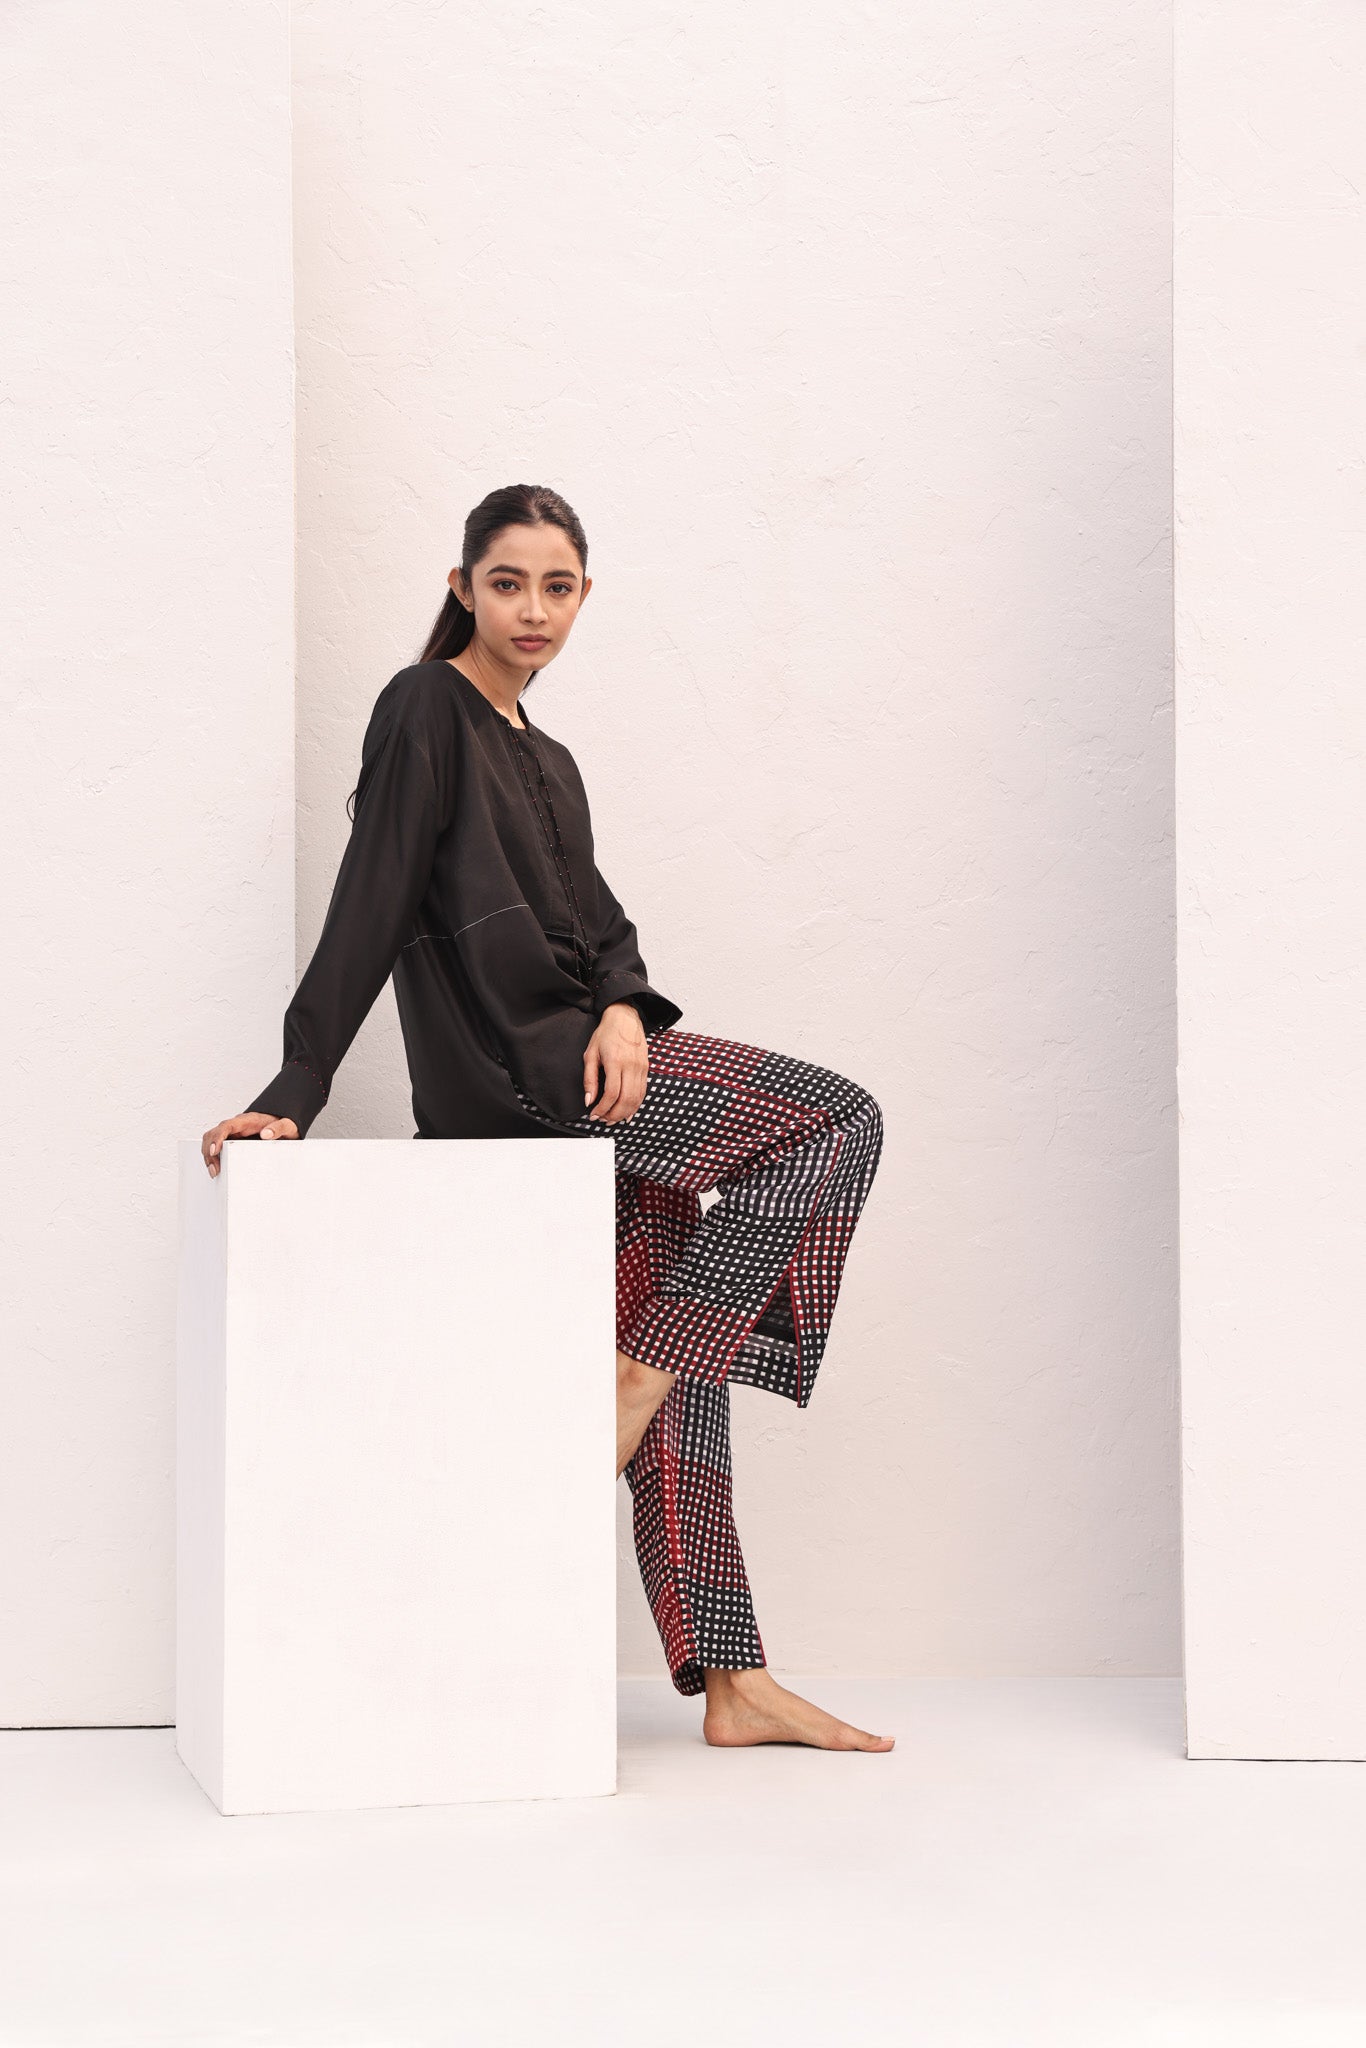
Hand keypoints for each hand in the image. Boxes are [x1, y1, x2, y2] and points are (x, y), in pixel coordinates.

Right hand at [201, 1111, 298, 1177]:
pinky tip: (216, 1167)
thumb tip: (266, 1134)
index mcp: (247, 1120)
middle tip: (214, 1169)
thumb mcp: (287, 1125)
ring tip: (214, 1171)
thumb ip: (278, 1128)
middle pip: (214, 1134)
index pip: (226, 1126)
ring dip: (209, 1155)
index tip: (215, 1151)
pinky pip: (218, 1146)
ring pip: (212, 1140)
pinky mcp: (234, 1141)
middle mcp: (237, 1126)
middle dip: (209, 1151)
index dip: (217, 1137)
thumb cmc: (285, 1124)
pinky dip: (214, 1157)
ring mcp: (234, 1133)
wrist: (286, 1126)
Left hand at [583, 1001, 648, 1122]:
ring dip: (625, 1113)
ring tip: (613, 1118)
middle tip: (603, 1120)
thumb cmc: (606, 1034)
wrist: (625, 1018)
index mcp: (615, 1061)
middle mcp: (631, 1066)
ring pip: (637, 1099)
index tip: (594, 1115)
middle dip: (614, 1114)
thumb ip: (589, 1079)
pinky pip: (643, 1093)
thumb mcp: (590, 1054)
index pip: (612, 1093)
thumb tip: (589, 1100)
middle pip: (626, 1099)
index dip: (603, 1108)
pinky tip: (627, 1113)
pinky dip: (635, 1106)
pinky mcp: (646, 1069)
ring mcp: (641, 1068)